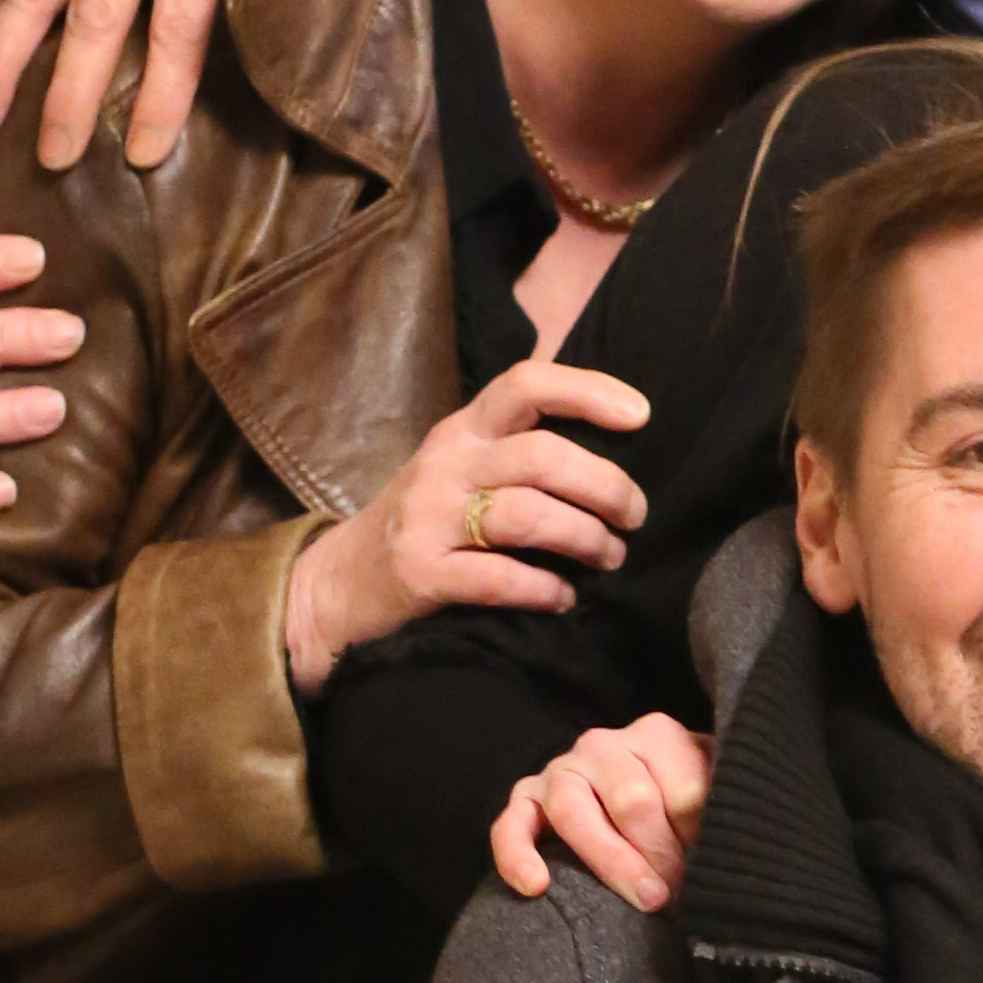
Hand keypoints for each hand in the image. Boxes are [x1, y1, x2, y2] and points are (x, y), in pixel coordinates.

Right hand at [281, 353, 656, 697]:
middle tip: (634, 516)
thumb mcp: (463, 467)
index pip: (525, 385)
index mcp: (464, 430)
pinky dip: (545, 590)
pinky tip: (564, 597)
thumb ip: (519, 450)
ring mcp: (429, 518)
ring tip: (609, 556)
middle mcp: (447, 464)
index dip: (587, 390)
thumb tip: (619, 451)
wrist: (342, 581)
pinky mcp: (421, 573)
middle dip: (606, 486)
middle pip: (542, 456)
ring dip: (585, 538)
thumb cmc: (427, 521)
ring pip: (527, 516)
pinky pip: (499, 578)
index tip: (641, 415)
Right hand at [490, 712, 714, 903]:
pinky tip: (535, 885)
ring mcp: (560, 770)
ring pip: (574, 809)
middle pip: (632, 799)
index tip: (715, 871)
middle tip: (683, 893)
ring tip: (648, 899)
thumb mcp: (711, 795)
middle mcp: (603, 745)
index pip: (683, 790)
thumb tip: (733, 849)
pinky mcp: (524, 800)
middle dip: (662, 854)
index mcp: (657, 735)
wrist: (630, 798)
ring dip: (612, 860)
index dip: (700, 838)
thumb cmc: (682, 807)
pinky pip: (510, 826)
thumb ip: (719, 809)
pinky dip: (517, 855)